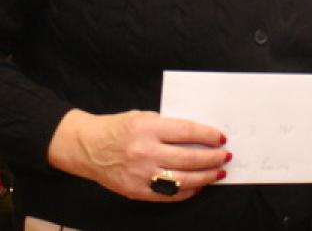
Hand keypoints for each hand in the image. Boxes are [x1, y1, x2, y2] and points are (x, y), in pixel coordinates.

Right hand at [47, 109, 229, 201]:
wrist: (86, 147)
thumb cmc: (117, 128)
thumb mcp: (142, 117)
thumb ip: (167, 126)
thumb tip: (198, 136)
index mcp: (147, 128)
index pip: (187, 132)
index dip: (208, 136)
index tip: (221, 138)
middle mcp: (144, 152)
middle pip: (188, 158)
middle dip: (212, 158)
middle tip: (225, 156)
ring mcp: (140, 174)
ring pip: (182, 179)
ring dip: (205, 177)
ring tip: (218, 173)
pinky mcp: (136, 191)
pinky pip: (168, 194)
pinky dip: (186, 191)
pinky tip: (197, 185)